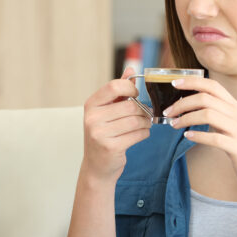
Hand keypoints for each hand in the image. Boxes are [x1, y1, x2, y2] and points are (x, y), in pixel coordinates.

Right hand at [82, 67, 151, 183]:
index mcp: (91, 104)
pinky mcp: (111, 147)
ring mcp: (100, 133)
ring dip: (145, 123)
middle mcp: (92, 118)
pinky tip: (140, 134)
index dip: (131, 89)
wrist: (97, 166)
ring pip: (136, 120)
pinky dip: (144, 133)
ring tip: (143, 125)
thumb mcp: (107, 111)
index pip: (114, 86)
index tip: (135, 96)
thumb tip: (131, 69)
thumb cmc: (104, 135)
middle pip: (130, 105)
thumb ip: (118, 91)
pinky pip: (138, 134)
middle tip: (145, 115)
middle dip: (143, 110)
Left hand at [166, 77, 236, 194]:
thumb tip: (188, 103)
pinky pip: (216, 138)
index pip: (212, 86)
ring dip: (186, 118)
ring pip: (208, 115)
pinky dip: (199, 136)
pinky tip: (187, 136)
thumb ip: (215, 112)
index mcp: (234, 106)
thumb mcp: (230, 124)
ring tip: (173, 125)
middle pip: (205, 99)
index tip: (175, 83)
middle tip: (167, 112)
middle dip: (182, 103)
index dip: (193, 81)